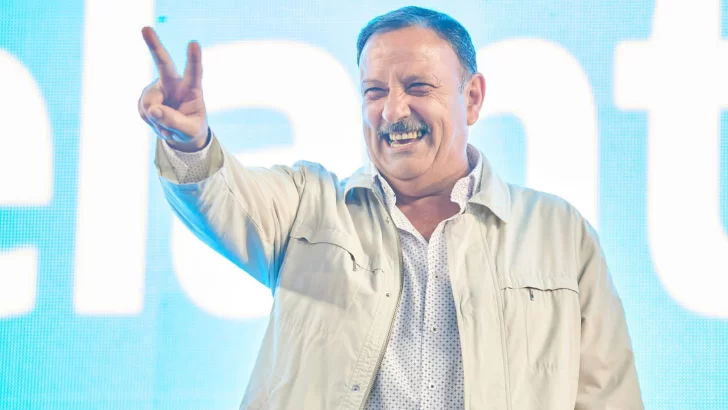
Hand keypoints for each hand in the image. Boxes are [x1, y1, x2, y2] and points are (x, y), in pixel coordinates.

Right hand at [138, 27, 207, 151]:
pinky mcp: (146, 98)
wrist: (180, 133)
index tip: (194, 43)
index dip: (194, 59)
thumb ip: (175, 122)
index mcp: (192, 89)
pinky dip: (152, 122)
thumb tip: (153, 110)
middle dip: (153, 45)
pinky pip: (144, 112)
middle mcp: (174, 84)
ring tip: (169, 125)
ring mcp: (157, 89)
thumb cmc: (192, 129)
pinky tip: (160, 122)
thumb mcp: (190, 132)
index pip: (195, 72)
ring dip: (158, 120)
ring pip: (150, 103)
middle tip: (145, 28)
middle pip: (163, 63)